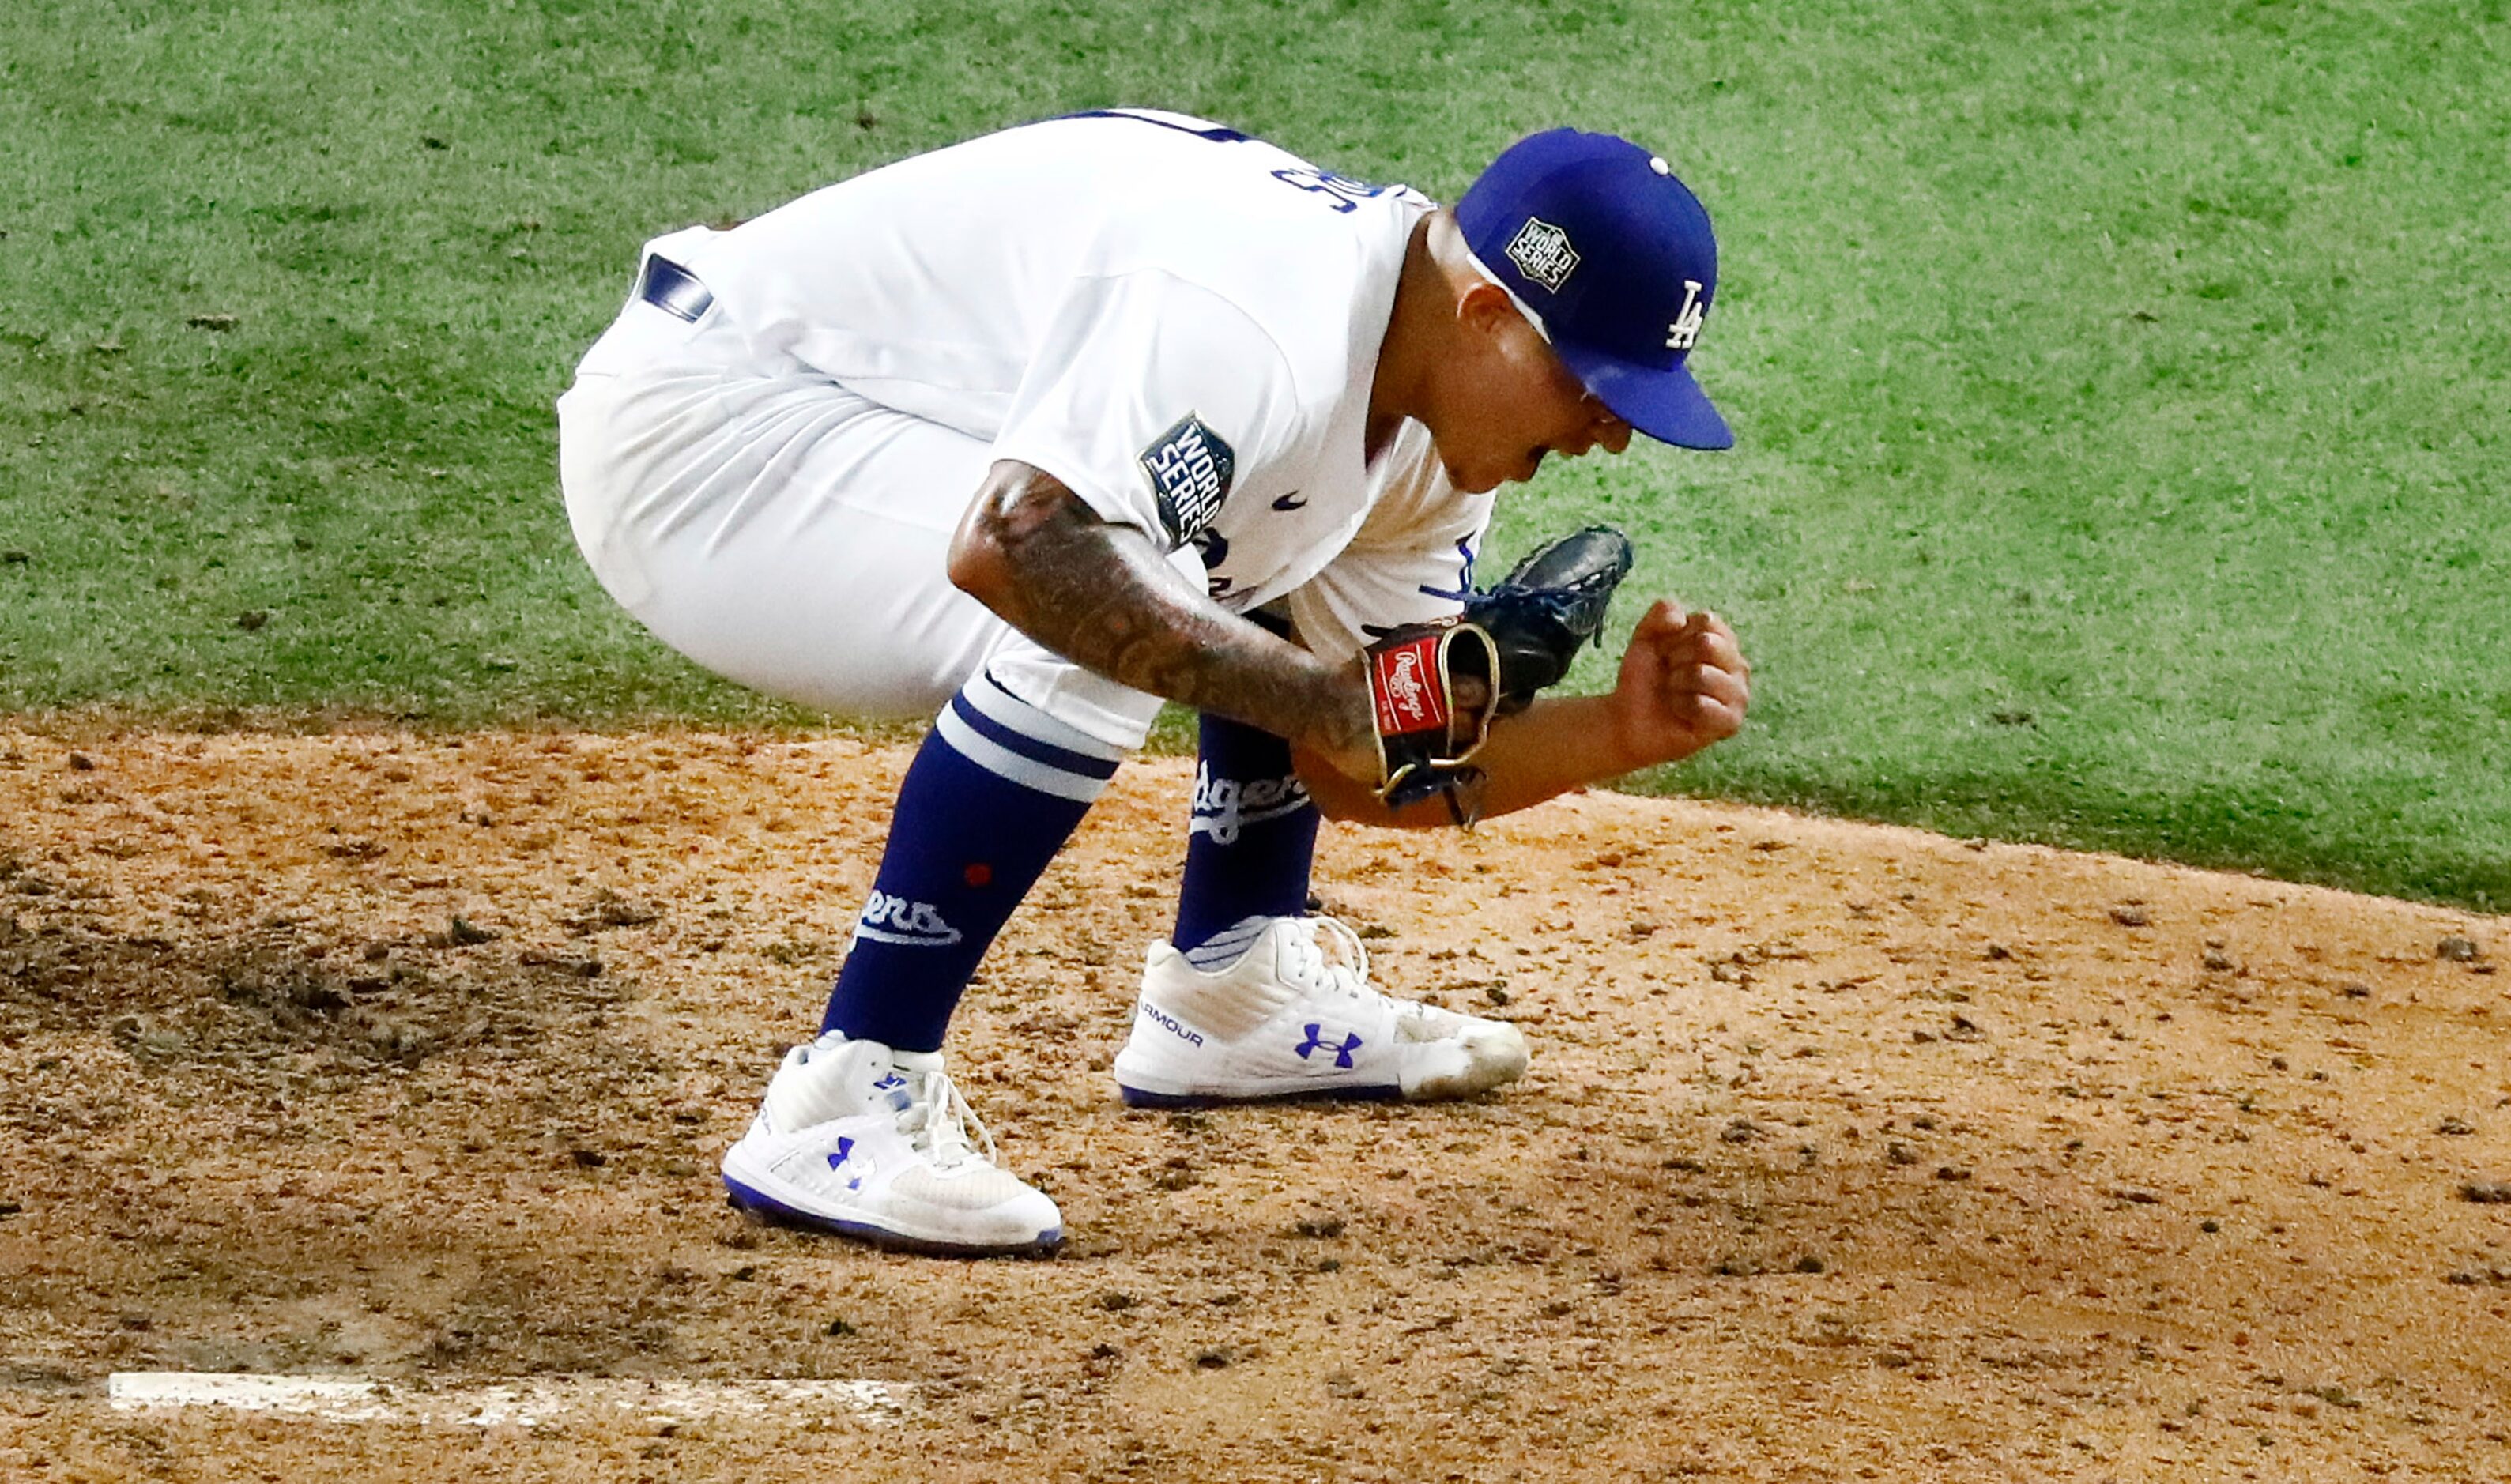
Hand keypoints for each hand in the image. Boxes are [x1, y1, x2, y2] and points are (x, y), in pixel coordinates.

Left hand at [1607, 600, 1749, 769]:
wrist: (1629, 718)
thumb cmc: (1644, 677)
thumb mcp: (1646, 635)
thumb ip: (1662, 612)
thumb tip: (1681, 620)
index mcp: (1724, 640)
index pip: (1707, 622)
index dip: (1676, 636)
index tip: (1668, 652)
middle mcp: (1738, 665)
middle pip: (1707, 644)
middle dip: (1675, 659)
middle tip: (1670, 675)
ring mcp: (1739, 695)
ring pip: (1702, 674)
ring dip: (1675, 685)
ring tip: (1674, 694)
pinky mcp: (1731, 722)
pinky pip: (1701, 705)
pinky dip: (1680, 707)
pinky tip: (1680, 713)